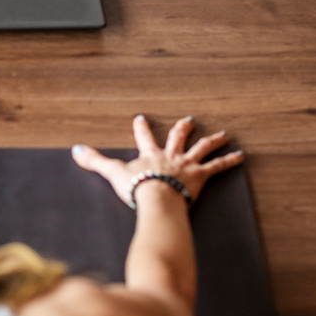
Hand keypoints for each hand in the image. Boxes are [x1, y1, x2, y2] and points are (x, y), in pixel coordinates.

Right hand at [72, 115, 243, 205]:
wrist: (156, 197)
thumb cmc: (136, 188)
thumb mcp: (113, 173)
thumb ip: (95, 161)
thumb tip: (75, 150)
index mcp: (150, 155)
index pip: (145, 138)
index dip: (142, 128)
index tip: (141, 118)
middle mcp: (170, 155)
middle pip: (178, 137)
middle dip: (183, 128)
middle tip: (190, 120)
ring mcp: (186, 165)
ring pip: (201, 148)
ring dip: (213, 140)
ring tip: (224, 135)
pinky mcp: (199, 176)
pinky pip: (216, 166)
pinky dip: (229, 161)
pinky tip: (240, 156)